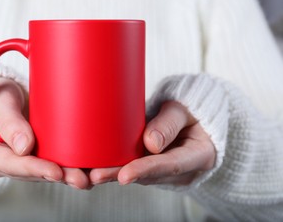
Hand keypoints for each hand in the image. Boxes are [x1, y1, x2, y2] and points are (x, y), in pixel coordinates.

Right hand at [0, 77, 89, 188]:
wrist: (2, 95)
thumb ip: (8, 120)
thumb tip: (23, 147)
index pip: (10, 164)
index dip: (34, 169)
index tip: (55, 171)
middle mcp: (3, 162)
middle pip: (32, 174)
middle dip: (58, 176)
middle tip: (80, 179)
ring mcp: (20, 161)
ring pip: (45, 173)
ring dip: (68, 176)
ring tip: (90, 177)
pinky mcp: (36, 156)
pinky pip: (52, 164)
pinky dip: (71, 167)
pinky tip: (89, 170)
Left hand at [90, 101, 215, 185]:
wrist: (194, 122)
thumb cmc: (191, 113)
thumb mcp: (185, 110)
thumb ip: (169, 123)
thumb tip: (150, 142)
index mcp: (197, 155)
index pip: (170, 165)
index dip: (146, 170)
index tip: (125, 175)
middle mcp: (179, 169)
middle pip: (147, 174)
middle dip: (118, 175)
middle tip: (95, 175)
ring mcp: (163, 169)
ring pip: (136, 173)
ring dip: (111, 173)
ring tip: (86, 173)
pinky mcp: (149, 164)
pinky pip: (131, 166)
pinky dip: (112, 166)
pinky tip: (91, 165)